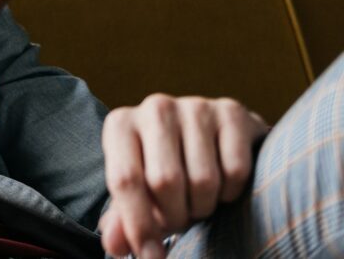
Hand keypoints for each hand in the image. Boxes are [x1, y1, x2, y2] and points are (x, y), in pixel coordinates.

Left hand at [99, 94, 268, 257]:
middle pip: (165, 181)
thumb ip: (124, 219)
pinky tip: (223, 184)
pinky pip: (236, 171)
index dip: (139, 225)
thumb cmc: (165, 170)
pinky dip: (231, 192)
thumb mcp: (139, 193)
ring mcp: (195, 106)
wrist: (212, 140)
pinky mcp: (232, 111)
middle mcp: (155, 107)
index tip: (152, 258)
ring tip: (198, 200)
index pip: (125, 180)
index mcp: (121, 125)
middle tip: (180, 219)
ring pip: (204, 179)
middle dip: (176, 215)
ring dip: (204, 206)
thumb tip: (114, 245)